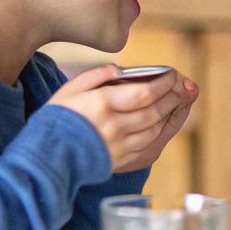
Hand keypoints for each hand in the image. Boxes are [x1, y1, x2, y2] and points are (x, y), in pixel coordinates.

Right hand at [47, 64, 198, 174]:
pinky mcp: (121, 160)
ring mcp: (120, 146)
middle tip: (184, 86)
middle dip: (174, 97)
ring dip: (171, 114)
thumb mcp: (70, 88)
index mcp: (102, 104)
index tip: (173, 74)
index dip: (165, 83)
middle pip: (155, 111)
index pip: (145, 93)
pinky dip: (161, 131)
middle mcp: (115, 126)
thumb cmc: (57, 119)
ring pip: (156, 128)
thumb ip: (97, 75)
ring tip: (179, 101)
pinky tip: (165, 121)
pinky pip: (149, 144)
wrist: (46, 157)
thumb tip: (120, 69)